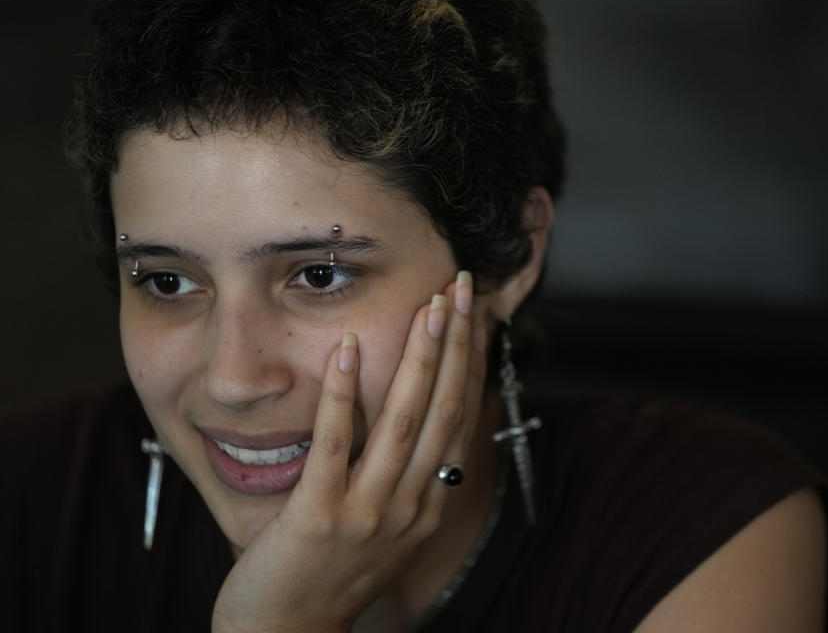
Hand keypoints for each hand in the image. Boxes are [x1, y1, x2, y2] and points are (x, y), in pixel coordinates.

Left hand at [211, 271, 485, 632]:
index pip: (459, 418)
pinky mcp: (320, 516)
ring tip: (428, 307)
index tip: (474, 315)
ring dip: (417, 359)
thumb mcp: (388, 527)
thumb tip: (420, 418)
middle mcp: (411, 505)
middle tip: (460, 287)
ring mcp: (368, 512)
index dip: (469, 363)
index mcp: (429, 502)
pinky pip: (334, 446)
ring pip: (402, 422)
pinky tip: (345, 350)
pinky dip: (342, 396)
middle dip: (455, 344)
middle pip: (442, 411)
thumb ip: (407, 476)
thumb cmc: (334, 573)